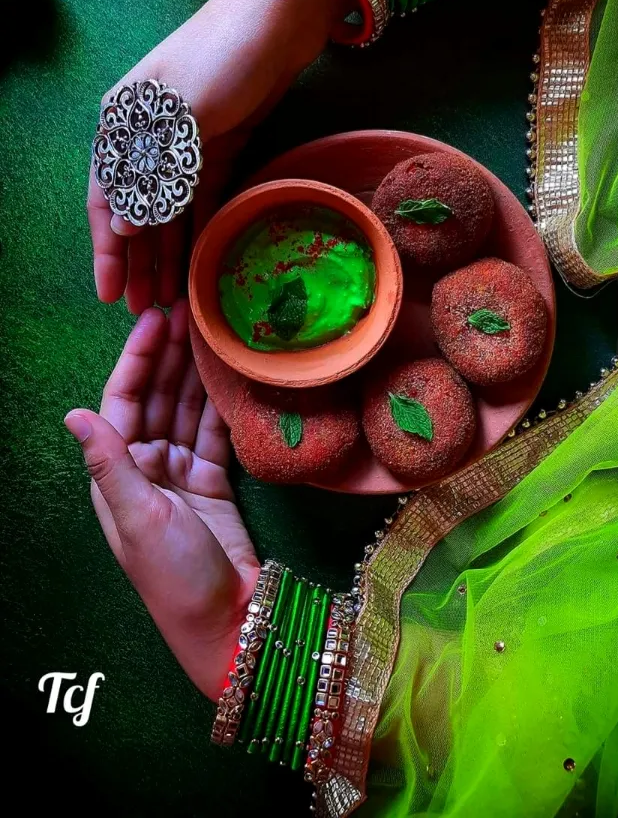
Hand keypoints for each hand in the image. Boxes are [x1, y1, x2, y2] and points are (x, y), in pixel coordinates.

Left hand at [65, 301, 256, 700]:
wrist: (228, 620)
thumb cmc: (174, 574)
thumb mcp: (138, 517)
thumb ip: (110, 463)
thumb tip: (74, 412)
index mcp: (117, 473)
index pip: (125, 401)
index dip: (139, 359)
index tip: (158, 319)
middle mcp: (144, 466)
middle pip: (157, 398)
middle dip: (171, 354)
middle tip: (193, 309)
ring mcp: (180, 474)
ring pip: (187, 409)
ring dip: (197, 371)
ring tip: (215, 330)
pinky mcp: (213, 482)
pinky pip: (214, 431)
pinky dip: (222, 402)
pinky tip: (232, 372)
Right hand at [89, 0, 352, 313]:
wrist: (283, 13)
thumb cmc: (224, 53)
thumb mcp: (185, 113)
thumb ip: (155, 170)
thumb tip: (122, 224)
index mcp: (124, 121)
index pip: (106, 197)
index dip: (107, 249)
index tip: (112, 296)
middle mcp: (149, 134)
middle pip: (138, 209)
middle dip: (139, 262)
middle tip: (146, 312)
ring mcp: (188, 140)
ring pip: (172, 210)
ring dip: (169, 253)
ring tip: (172, 300)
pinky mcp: (224, 143)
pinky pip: (205, 197)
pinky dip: (200, 229)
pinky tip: (200, 262)